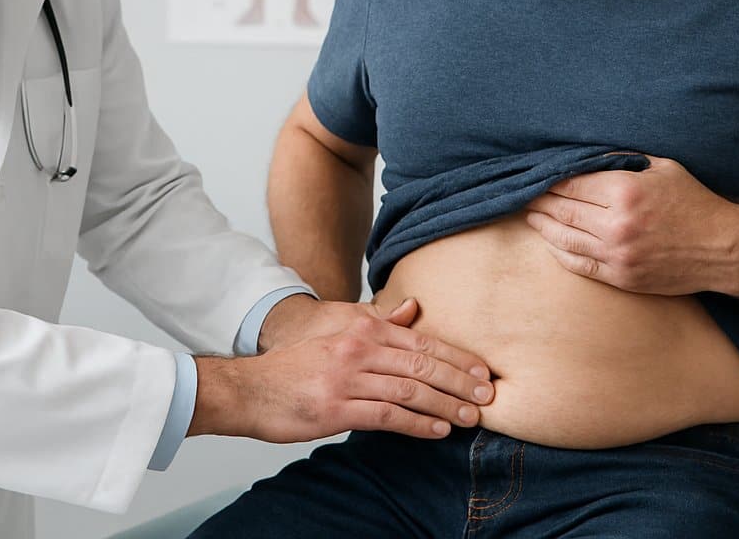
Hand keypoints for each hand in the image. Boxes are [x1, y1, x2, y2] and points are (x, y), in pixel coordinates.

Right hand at [191, 297, 493, 443]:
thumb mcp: (338, 336)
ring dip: (446, 405)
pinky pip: (388, 416)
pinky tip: (438, 430)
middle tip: (488, 395)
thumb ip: (378, 324)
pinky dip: (418, 424)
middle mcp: (358, 350)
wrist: (251, 390)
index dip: (456, 357)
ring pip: (410, 390)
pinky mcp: (337, 409)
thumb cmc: (297, 367)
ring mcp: (348, 379)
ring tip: (471, 417)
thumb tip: (412, 308)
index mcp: (362, 331)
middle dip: (459, 381)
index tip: (482, 371)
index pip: (421, 342)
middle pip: (422, 364)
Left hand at [524, 155, 738, 295]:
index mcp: (625, 192)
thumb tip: (587, 154)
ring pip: (564, 239)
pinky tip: (550, 243)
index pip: (571, 183)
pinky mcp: (621, 278)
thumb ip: (622, 160)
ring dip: (542, 226)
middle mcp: (616, 225)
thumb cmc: (694, 202)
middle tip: (524, 193)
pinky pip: (579, 266)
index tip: (536, 174)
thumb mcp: (662, 168)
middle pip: (562, 210)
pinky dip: (560, 253)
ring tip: (530, 216)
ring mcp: (617, 255)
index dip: (549, 179)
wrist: (722, 248)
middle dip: (540, 200)